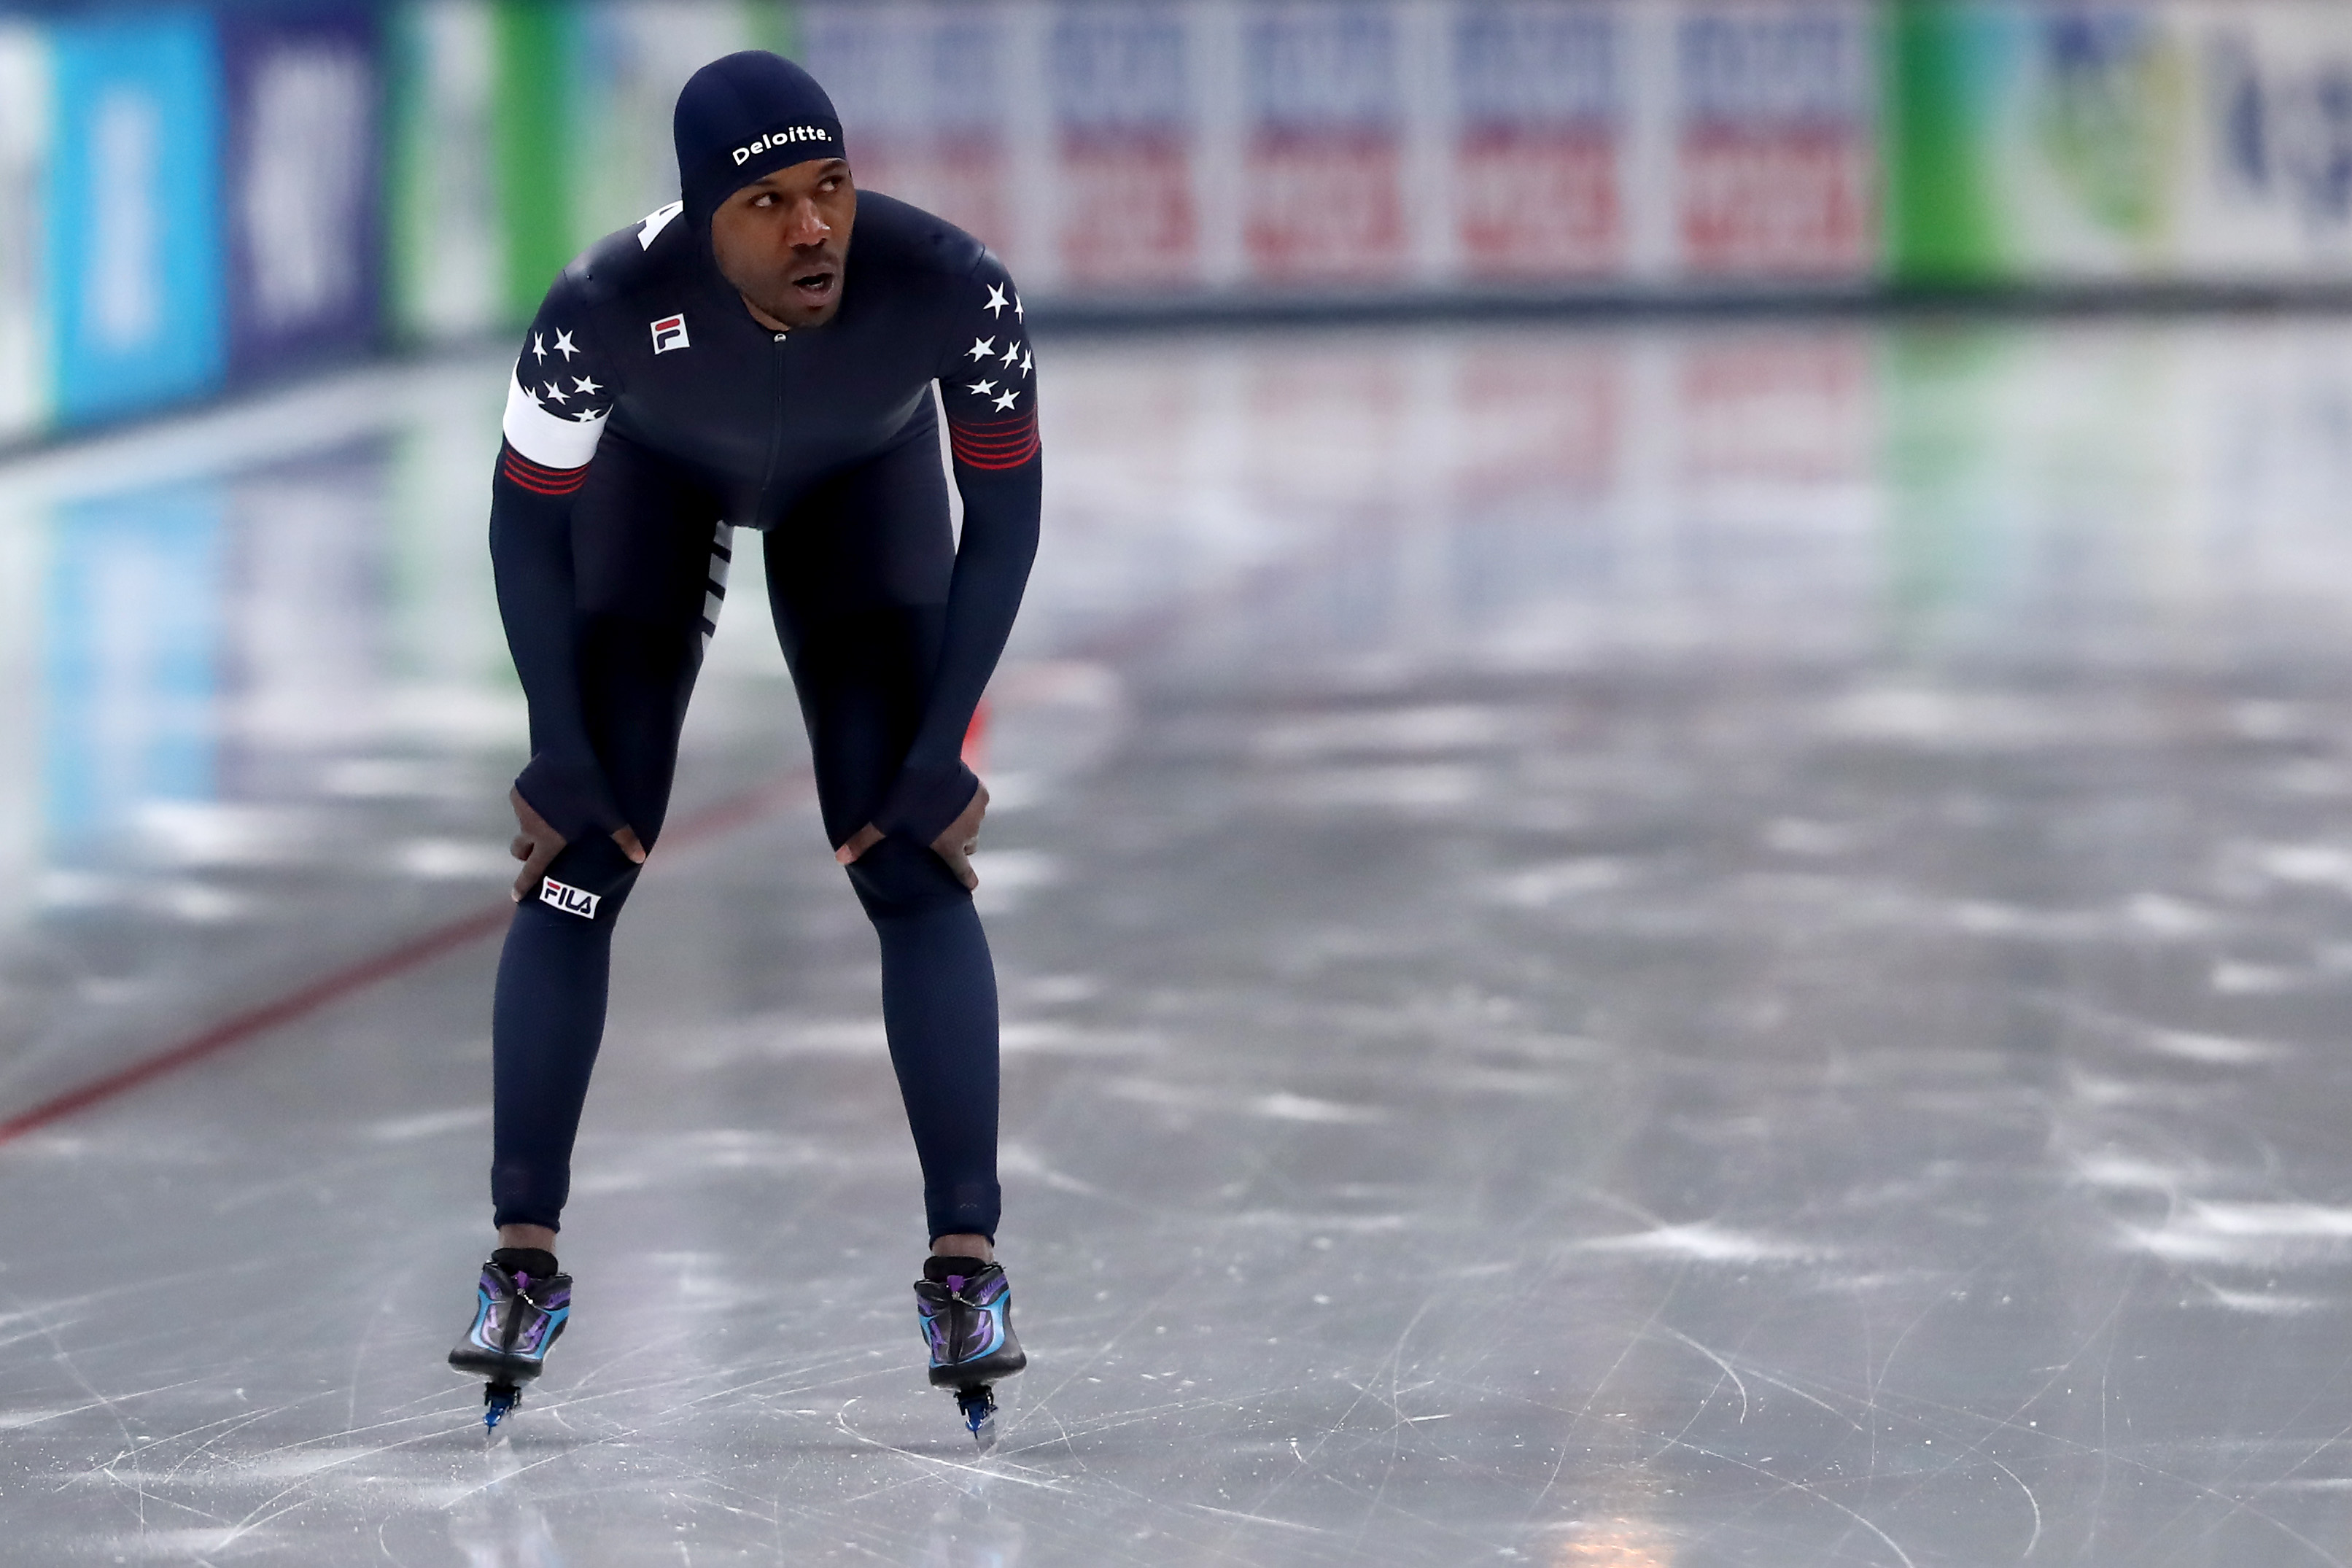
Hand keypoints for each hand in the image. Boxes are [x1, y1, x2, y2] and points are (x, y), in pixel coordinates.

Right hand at [509, 787, 644, 901]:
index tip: (516, 897)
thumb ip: (623, 839)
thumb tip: (642, 858)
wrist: (565, 756)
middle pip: (520, 850)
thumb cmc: (590, 788)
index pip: (532, 870)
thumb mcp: (609, 814)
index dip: (524, 884)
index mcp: (549, 840)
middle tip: (536, 851)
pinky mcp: (517, 793)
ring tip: (558, 806)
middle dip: (525, 854)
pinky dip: (534, 803)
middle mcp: (529, 829)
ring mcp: (520, 811)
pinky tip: (552, 789)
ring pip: (524, 824)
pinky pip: (524, 804)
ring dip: (535, 823)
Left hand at [835, 781, 988, 891]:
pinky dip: (968, 801)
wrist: (931, 763)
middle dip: (960, 845)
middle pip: (970, 847)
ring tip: (944, 810)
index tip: (969, 886)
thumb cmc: (908, 797)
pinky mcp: (982, 794)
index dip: (966, 880)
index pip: (964, 872)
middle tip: (941, 834)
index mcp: (950, 847)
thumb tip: (839, 859)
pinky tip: (953, 792)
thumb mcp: (884, 821)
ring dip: (963, 821)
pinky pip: (977, 803)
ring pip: (973, 825)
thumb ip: (864, 842)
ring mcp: (978, 814)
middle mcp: (970, 834)